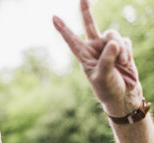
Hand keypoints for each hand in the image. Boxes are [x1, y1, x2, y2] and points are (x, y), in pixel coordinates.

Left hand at [53, 0, 142, 117]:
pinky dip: (126, 51)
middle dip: (86, 11)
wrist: (124, 95)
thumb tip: (113, 42)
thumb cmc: (108, 90)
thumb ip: (106, 60)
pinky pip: (124, 41)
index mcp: (83, 56)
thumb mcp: (102, 78)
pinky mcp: (122, 47)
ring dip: (118, 48)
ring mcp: (108, 46)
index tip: (53, 17)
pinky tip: (125, 62)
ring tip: (120, 62)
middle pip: (89, 25)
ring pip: (112, 34)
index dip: (63, 29)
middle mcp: (94, 48)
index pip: (71, 40)